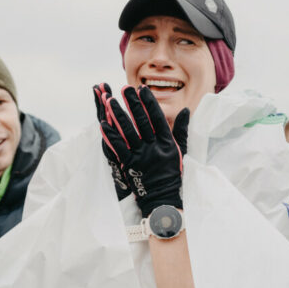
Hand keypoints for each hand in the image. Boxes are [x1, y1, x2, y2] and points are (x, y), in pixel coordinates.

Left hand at [99, 85, 188, 216]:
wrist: (163, 198)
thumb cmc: (173, 174)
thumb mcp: (181, 151)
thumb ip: (182, 130)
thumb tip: (185, 110)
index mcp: (167, 143)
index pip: (157, 118)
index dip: (149, 103)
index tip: (142, 89)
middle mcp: (154, 147)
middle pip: (141, 121)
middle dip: (132, 103)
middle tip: (125, 88)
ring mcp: (141, 156)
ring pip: (127, 132)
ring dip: (118, 115)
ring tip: (110, 101)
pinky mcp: (129, 165)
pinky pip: (117, 148)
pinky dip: (110, 135)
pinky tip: (102, 124)